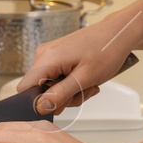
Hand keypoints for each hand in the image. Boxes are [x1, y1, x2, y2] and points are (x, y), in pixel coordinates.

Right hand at [11, 14, 141, 115]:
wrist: (118, 34)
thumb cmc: (106, 50)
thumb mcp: (85, 78)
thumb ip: (60, 94)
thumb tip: (39, 108)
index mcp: (47, 58)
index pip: (25, 88)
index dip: (38, 102)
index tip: (60, 104)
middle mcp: (43, 55)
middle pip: (40, 90)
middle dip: (62, 98)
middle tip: (85, 91)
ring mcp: (50, 56)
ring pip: (50, 87)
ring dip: (70, 92)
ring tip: (90, 84)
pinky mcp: (57, 57)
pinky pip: (57, 79)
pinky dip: (71, 84)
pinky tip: (86, 79)